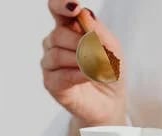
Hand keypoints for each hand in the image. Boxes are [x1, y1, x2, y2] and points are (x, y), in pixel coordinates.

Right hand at [43, 1, 125, 126]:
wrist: (110, 101)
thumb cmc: (108, 70)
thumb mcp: (111, 47)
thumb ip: (98, 31)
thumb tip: (83, 14)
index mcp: (69, 28)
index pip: (56, 8)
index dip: (60, 4)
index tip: (74, 8)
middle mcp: (55, 43)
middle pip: (58, 34)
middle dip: (81, 43)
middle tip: (98, 54)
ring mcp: (50, 63)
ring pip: (57, 55)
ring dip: (82, 62)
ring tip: (96, 69)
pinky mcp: (50, 83)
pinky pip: (60, 75)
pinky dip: (79, 75)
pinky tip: (89, 77)